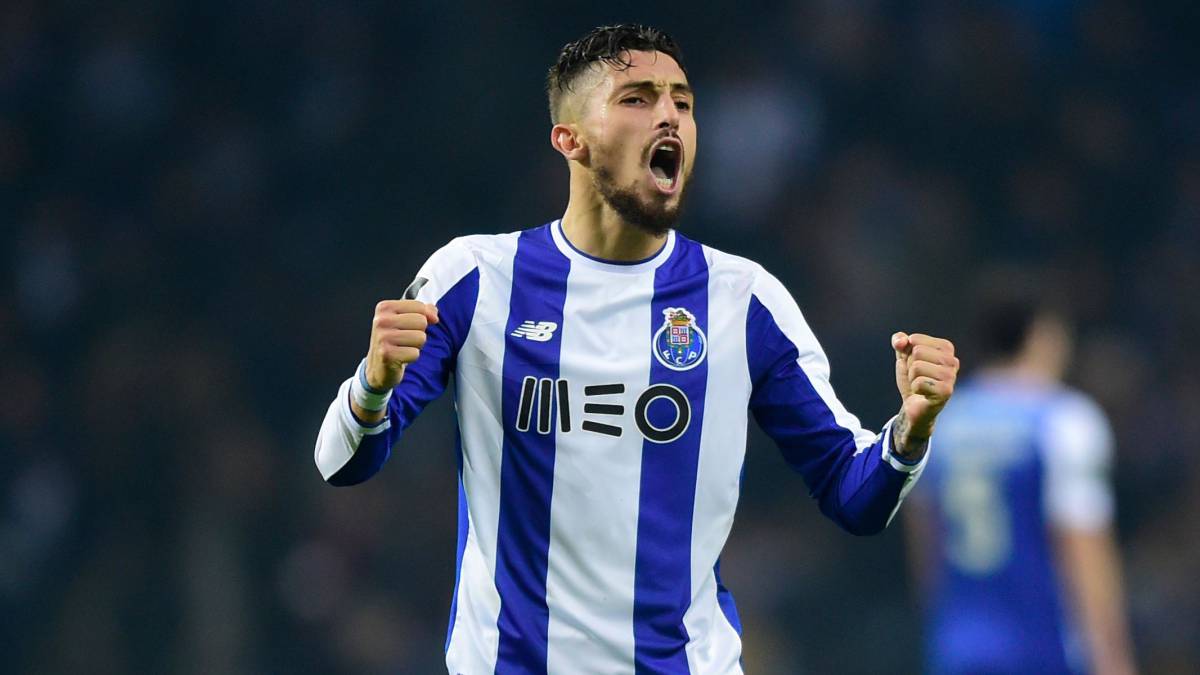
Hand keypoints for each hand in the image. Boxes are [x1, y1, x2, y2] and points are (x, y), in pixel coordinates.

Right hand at [365, 300, 439, 390]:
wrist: (378, 366)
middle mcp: (381, 320)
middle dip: (419, 332)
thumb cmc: (395, 340)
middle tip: (405, 340)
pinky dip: (411, 357)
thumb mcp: (406, 320)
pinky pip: (415, 353)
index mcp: (384, 307)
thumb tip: (434, 314)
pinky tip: (400, 358)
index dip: (423, 318)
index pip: (419, 306)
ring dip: (416, 346)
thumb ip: (423, 312)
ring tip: (403, 348)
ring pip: (421, 337)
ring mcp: (382, 337)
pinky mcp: (387, 354)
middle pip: (421, 321)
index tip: (410, 326)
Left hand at [891, 332, 958, 456]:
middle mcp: (952, 360)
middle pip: (917, 352)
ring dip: (912, 378)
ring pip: (917, 367)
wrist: (914, 406)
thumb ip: (899, 341)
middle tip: (917, 377)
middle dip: (909, 366)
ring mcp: (951, 376)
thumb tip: (901, 341)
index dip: (907, 353)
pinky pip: (918, 382)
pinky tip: (923, 393)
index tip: (915, 364)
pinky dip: (915, 389)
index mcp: (946, 347)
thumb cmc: (912, 379)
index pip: (914, 339)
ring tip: (920, 385)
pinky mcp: (946, 391)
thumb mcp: (902, 356)